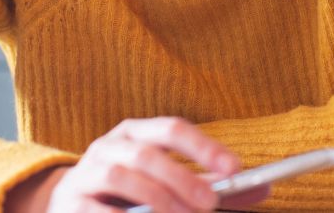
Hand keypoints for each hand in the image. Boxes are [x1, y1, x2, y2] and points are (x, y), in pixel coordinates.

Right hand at [20, 116, 268, 211]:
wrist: (71, 206)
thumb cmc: (130, 194)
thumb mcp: (169, 185)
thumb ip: (211, 188)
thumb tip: (262, 188)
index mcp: (136, 133)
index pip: (172, 129)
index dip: (203, 147)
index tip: (234, 169)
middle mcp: (109, 145)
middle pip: (147, 153)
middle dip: (182, 177)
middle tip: (210, 202)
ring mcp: (86, 172)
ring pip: (121, 175)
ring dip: (156, 196)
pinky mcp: (70, 203)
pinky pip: (96, 207)